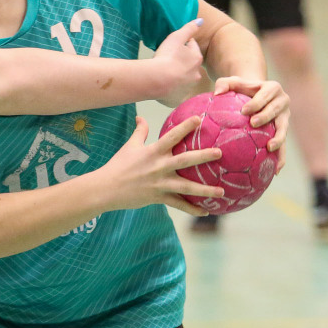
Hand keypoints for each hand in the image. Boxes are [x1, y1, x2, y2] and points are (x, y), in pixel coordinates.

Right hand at [101, 116, 223, 215]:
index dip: (186, 127)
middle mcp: (159, 166)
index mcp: (153, 151)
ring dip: (205, 189)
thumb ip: (140, 132)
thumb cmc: (118, 165)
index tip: (199, 119)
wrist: (106, 188)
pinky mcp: (158, 197)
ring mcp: (160, 183)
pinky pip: (179, 204)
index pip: (172, 136)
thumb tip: (140, 117)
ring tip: (222, 191)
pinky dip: (192, 209)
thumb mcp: (129, 146)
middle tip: (219, 153)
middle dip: (203, 156)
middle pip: (185, 160)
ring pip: (187, 186)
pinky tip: (205, 211)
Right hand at [151, 19, 207, 105]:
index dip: (182, 46)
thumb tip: (201, 20)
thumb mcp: (176, 38)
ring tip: (163, 73)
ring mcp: (188, 87)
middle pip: (189, 65)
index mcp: (196, 58)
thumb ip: (189, 28)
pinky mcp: (178, 98)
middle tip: (167, 60)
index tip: (172, 47)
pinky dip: (171, 89)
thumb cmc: (166, 57)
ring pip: (184, 79)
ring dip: (177, 76)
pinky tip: (162, 86)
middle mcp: (196, 74)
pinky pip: (176, 92)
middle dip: (181, 62)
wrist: (156, 80)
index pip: (192, 48)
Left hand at [211, 76, 290, 172]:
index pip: (265, 95)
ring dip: (278, 138)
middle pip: (275, 110)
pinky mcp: (283, 131)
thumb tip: (217, 93)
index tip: (244, 110)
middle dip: (265, 117)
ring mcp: (285, 118)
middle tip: (253, 124)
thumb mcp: (233, 82)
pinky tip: (276, 170)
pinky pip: (284, 145)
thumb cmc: (241, 89)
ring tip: (269, 148)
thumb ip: (224, 83)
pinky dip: (281, 157)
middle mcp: (282, 102)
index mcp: (272, 88)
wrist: (256, 95)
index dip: (256, 102)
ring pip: (283, 128)